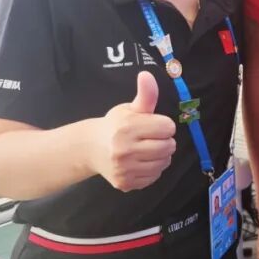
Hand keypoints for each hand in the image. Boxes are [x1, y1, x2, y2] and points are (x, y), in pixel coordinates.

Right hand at [92, 71, 176, 190]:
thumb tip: (147, 74)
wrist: (90, 148)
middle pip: (168, 147)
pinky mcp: (125, 183)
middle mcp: (125, 150)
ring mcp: (124, 169)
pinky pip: (154, 177)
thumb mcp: (130, 108)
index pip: (168, 127)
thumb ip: (145, 94)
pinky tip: (140, 162)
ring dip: (160, 156)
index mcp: (128, 127)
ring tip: (147, 149)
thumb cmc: (115, 125)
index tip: (153, 125)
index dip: (163, 125)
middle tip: (151, 138)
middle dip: (165, 141)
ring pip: (164, 163)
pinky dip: (152, 170)